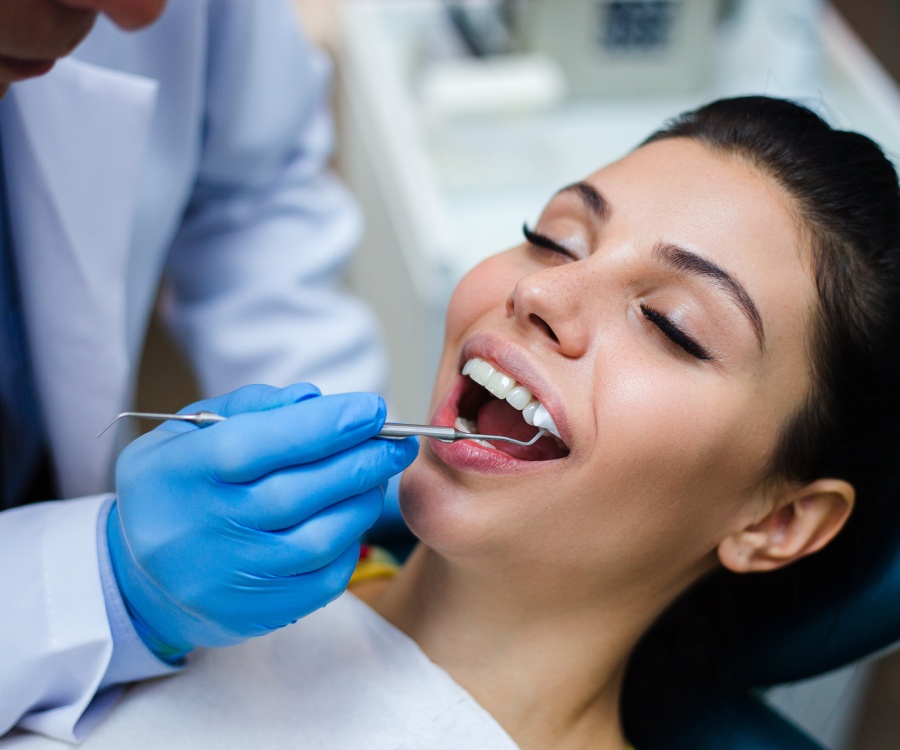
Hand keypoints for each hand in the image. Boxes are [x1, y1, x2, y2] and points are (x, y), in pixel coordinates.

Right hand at [107, 383, 417, 659]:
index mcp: (180, 474)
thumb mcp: (190, 432)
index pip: (259, 444)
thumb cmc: (177, 488)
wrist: (140, 576)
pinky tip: (352, 517)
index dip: (324, 425)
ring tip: (377, 476)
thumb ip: (251, 408)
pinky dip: (349, 543)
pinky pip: (322, 580)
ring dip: (361, 502)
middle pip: (297, 493)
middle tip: (397, 442)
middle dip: (360, 461)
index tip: (372, 409)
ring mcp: (228, 579)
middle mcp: (201, 530)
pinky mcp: (255, 614)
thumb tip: (313, 400)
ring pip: (318, 540)